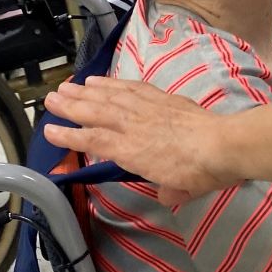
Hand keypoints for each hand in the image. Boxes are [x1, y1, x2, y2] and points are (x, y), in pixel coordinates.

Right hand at [43, 77, 233, 206]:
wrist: (222, 145)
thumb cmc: (199, 172)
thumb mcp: (180, 190)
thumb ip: (167, 190)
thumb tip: (166, 191)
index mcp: (131, 151)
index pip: (93, 141)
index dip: (70, 137)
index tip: (49, 132)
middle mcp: (133, 126)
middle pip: (95, 112)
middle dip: (70, 106)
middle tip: (50, 99)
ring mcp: (147, 108)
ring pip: (110, 96)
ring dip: (86, 90)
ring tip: (67, 86)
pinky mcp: (162, 97)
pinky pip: (131, 87)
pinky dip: (113, 83)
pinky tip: (101, 80)